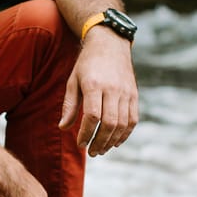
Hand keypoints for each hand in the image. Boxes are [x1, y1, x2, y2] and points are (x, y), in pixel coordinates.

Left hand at [59, 27, 138, 155]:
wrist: (110, 44)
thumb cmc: (86, 65)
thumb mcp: (73, 81)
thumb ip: (69, 105)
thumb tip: (63, 127)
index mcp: (94, 85)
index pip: (92, 116)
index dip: (86, 133)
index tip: (80, 144)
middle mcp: (112, 89)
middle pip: (109, 123)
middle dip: (99, 142)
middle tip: (91, 152)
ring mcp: (126, 92)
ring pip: (122, 124)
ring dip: (111, 141)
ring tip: (101, 150)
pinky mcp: (134, 95)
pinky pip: (132, 119)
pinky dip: (125, 134)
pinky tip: (115, 142)